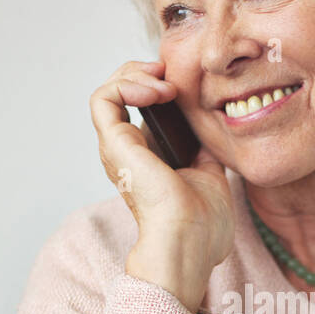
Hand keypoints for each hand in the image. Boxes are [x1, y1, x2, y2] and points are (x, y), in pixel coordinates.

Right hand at [89, 59, 234, 312]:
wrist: (191, 241)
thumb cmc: (202, 226)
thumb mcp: (209, 176)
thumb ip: (204, 153)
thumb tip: (210, 138)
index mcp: (146, 159)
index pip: (141, 108)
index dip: (158, 85)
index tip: (185, 86)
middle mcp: (126, 152)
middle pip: (121, 93)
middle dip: (144, 72)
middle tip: (171, 73)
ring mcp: (117, 148)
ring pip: (108, 90)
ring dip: (136, 74)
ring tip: (165, 83)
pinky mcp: (114, 144)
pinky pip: (104, 98)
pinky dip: (127, 84)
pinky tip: (157, 92)